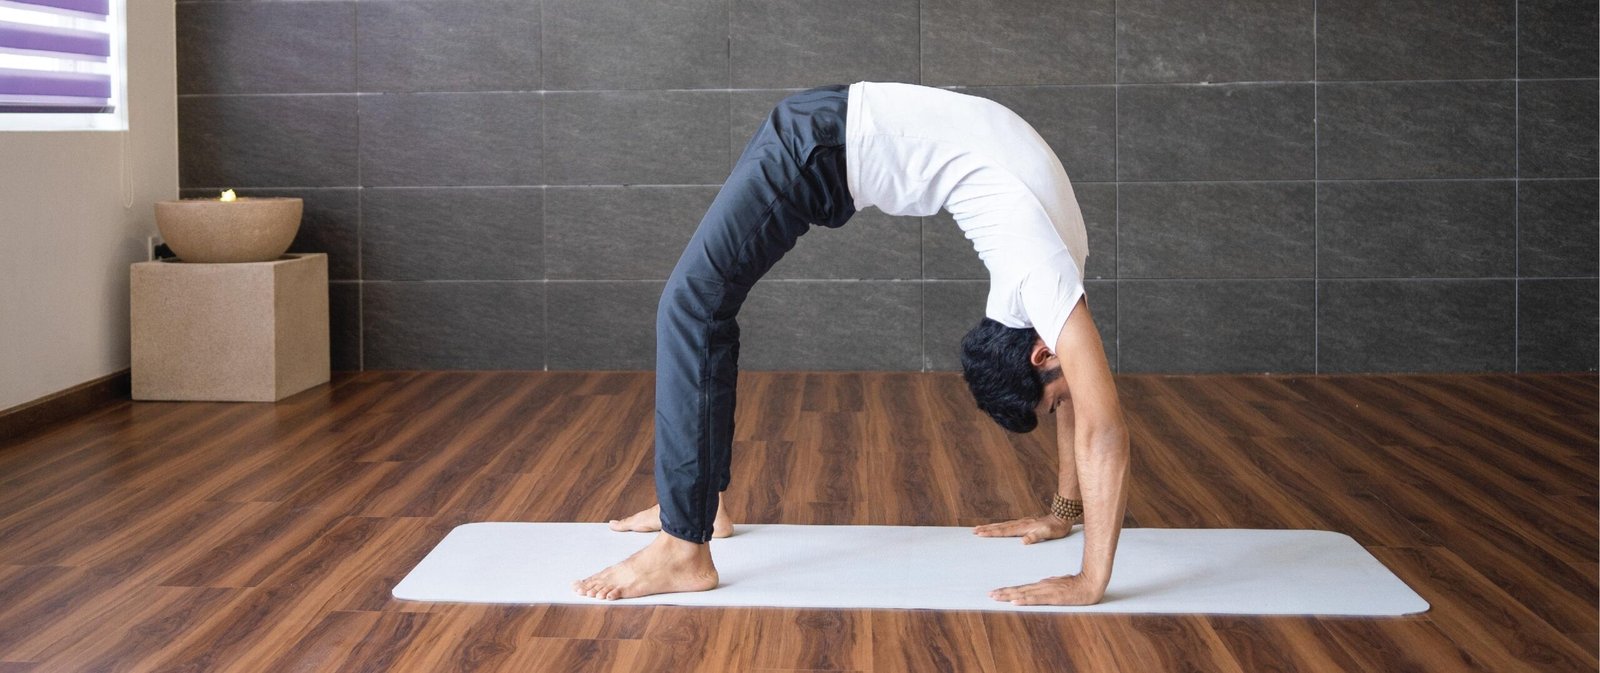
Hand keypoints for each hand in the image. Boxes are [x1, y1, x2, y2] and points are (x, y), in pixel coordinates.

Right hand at [972, 515, 1073, 544]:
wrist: (1062, 517)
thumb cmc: (1055, 528)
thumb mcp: (1047, 534)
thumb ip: (1035, 537)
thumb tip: (1023, 542)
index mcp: (1023, 527)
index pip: (1004, 531)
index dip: (991, 533)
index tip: (980, 533)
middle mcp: (1020, 524)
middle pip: (1000, 526)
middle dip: (986, 529)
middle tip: (974, 530)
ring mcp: (1022, 523)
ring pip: (1002, 525)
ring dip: (991, 527)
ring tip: (980, 528)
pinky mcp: (1024, 523)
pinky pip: (1008, 525)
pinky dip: (999, 526)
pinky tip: (997, 527)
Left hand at [989, 573, 1104, 605]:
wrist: (1091, 583)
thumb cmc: (1077, 584)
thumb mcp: (1060, 583)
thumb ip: (1049, 585)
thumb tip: (1040, 587)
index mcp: (1043, 585)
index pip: (1022, 589)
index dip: (1008, 591)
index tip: (996, 592)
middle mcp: (1042, 587)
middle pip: (1019, 590)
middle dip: (1004, 593)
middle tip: (990, 594)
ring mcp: (1047, 592)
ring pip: (1024, 594)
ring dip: (1009, 596)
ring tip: (997, 597)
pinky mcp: (1054, 597)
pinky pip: (1036, 599)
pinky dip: (1025, 600)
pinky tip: (1015, 602)